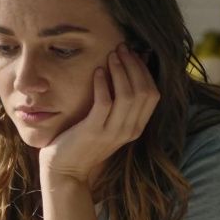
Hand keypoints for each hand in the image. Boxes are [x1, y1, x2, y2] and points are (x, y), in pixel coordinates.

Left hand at [38, 43, 159, 184]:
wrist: (66, 170)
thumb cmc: (84, 142)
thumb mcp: (108, 123)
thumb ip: (119, 104)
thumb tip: (126, 70)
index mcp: (136, 127)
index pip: (153, 94)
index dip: (144, 71)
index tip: (133, 54)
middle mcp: (129, 130)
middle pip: (144, 91)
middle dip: (134, 65)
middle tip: (122, 49)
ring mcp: (112, 132)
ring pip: (128, 95)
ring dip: (121, 70)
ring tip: (111, 55)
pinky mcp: (94, 131)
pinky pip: (105, 102)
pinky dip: (103, 84)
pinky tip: (98, 72)